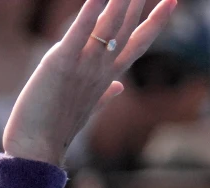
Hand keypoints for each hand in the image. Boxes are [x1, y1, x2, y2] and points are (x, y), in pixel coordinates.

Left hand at [3, 0, 174, 165]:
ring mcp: (84, 65)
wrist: (36, 150)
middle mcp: (101, 67)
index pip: (139, 42)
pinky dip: (88, 13)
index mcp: (108, 76)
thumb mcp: (86, 107)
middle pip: (127, 25)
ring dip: (121, 0)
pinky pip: (79, 33)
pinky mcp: (60, 63)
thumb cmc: (56, 130)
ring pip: (109, 24)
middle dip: (139, 0)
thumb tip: (119, 88)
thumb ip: (105, 94)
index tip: (172, 0)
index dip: (156, 20)